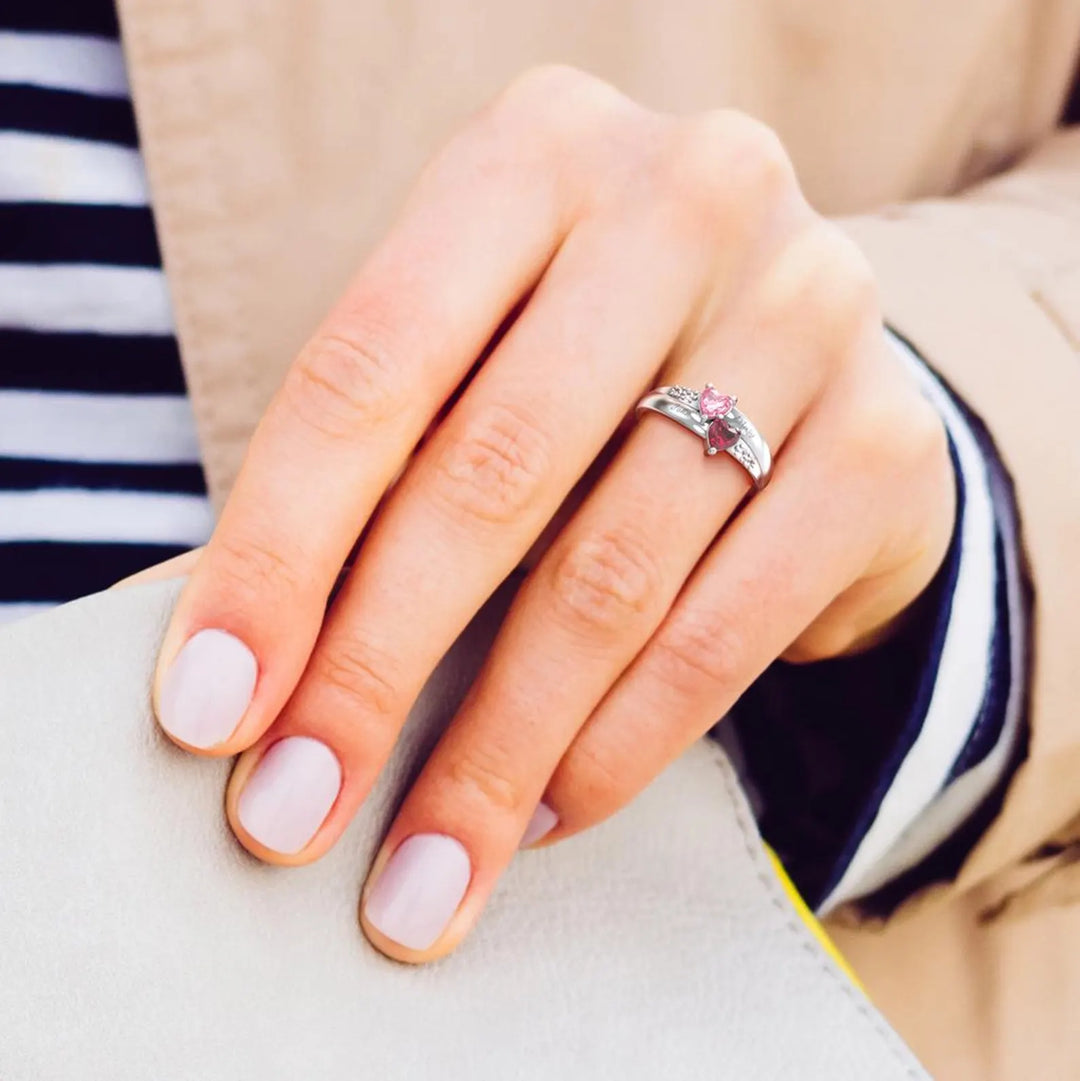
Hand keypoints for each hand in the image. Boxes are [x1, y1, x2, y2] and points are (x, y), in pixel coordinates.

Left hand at [152, 66, 953, 961]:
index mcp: (536, 155)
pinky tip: (547, 809)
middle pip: (491, 471)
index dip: (275, 552)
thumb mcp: (471, 367)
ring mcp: (806, 312)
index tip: (208, 712)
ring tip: (421, 864)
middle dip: (372, 670)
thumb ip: (369, 481)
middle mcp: (684, 202)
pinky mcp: (887, 441)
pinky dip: (620, 744)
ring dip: (494, 748)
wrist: (789, 352)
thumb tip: (232, 668)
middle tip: (291, 812)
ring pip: (610, 572)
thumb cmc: (583, 359)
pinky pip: (724, 630)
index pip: (371, 368)